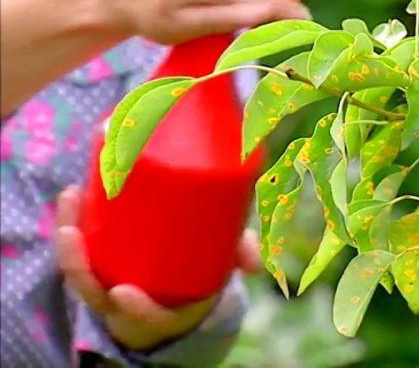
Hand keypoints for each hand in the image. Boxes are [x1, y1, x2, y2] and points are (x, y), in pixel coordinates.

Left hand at [54, 186, 259, 351]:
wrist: (177, 290)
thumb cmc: (197, 275)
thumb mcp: (219, 270)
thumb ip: (237, 258)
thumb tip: (255, 265)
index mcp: (154, 312)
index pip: (136, 318)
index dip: (129, 308)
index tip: (121, 294)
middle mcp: (123, 301)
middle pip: (89, 289)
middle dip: (77, 264)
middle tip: (72, 233)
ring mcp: (108, 279)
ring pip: (77, 266)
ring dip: (69, 234)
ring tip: (72, 197)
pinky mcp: (102, 258)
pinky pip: (79, 247)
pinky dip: (72, 221)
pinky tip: (72, 194)